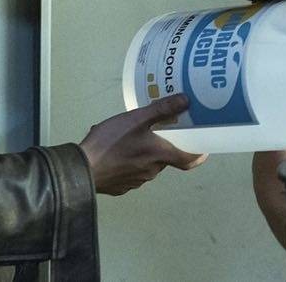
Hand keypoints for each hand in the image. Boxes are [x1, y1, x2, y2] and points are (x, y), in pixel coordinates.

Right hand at [80, 93, 206, 195]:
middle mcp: (152, 171)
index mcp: (159, 155)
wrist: (83, 169)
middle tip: (154, 130)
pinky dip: (129, 161)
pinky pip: (131, 172)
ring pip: (147, 164)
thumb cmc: (111, 142)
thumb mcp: (135, 119)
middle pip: (165, 158)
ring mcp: (136, 181)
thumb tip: (186, 101)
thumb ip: (160, 110)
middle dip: (162, 145)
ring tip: (127, 136)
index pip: (189, 160)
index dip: (198, 154)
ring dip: (142, 152)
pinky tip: (115, 151)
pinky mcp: (121, 186)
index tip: (203, 146)